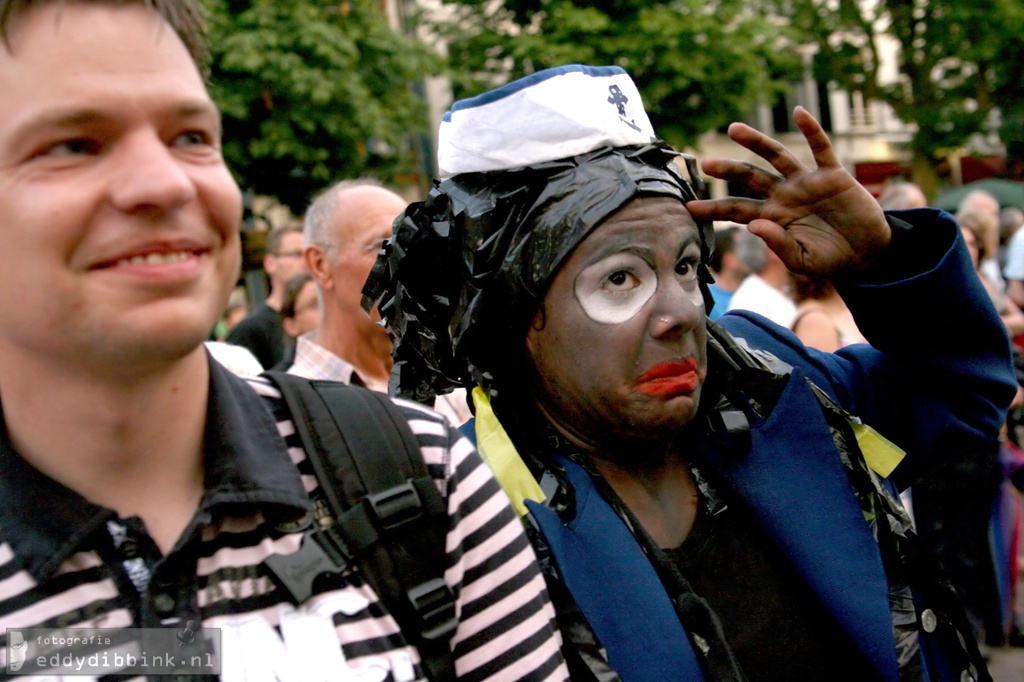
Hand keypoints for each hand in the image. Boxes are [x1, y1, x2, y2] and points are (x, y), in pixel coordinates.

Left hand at [686, 106, 890, 275]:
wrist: (865, 252)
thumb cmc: (830, 258)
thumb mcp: (802, 260)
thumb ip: (778, 245)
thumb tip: (753, 226)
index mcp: (772, 217)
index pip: (735, 210)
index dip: (713, 208)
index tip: (688, 207)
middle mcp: (784, 195)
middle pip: (750, 177)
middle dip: (728, 169)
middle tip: (706, 162)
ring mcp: (806, 182)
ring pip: (777, 156)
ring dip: (757, 142)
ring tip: (734, 129)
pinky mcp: (832, 175)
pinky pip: (820, 148)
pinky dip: (811, 130)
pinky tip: (798, 113)